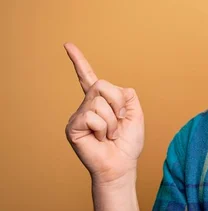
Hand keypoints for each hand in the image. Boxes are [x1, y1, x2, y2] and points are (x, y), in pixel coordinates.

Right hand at [64, 43, 144, 184]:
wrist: (121, 165)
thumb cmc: (128, 143)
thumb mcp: (136, 114)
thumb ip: (128, 95)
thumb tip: (111, 88)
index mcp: (101, 100)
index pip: (88, 76)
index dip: (78, 61)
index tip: (68, 45)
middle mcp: (87, 105)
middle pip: (103, 85)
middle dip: (118, 104)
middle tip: (118, 122)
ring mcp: (79, 115)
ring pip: (99, 102)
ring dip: (112, 121)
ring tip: (109, 134)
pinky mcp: (73, 127)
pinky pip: (92, 116)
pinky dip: (103, 128)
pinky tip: (100, 138)